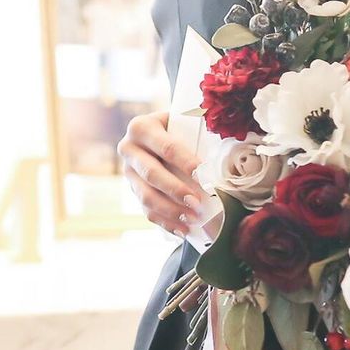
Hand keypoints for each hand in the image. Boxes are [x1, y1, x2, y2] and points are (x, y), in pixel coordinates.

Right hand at [117, 110, 203, 238]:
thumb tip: (221, 154)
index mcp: (142, 127)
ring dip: (170, 210)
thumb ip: (197, 130)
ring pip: (146, 195)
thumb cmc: (178, 126)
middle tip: (198, 203)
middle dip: (176, 190)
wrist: (156, 132)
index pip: (168, 148)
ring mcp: (128, 171)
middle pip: (152, 173)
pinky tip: (182, 229)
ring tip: (192, 219)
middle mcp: (128, 148)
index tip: (205, 177)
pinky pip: (146, 210)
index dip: (186, 163)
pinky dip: (165, 222)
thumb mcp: (183, 120)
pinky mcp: (132, 189)